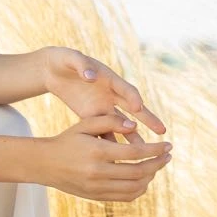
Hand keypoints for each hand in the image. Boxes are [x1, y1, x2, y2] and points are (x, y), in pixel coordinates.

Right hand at [37, 112, 172, 201]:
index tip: (168, 146)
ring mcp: (97, 187)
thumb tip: (135, 125)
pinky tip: (144, 178)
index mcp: (97, 152)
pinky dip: (139, 189)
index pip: (136, 153)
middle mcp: (98, 172)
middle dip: (158, 164)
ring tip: (157, 166)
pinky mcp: (96, 196)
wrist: (45, 164)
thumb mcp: (85, 124)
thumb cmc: (67, 139)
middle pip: (139, 172)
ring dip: (150, 178)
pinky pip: (124, 197)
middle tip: (168, 156)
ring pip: (134, 188)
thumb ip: (110, 121)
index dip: (156, 150)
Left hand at [41, 47, 166, 143]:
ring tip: (144, 151)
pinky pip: (104, 131)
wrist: (54, 70)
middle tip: (162, 131)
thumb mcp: (71, 59)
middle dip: (147, 119)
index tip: (139, 106)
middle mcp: (110, 94)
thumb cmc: (64, 60)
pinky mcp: (92, 116)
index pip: (125, 88)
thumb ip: (81, 65)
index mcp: (109, 78)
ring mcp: (103, 106)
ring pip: (121, 124)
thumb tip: (90, 76)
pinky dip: (111, 143)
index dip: (133, 96)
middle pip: (133, 108)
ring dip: (132, 137)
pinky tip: (117, 157)